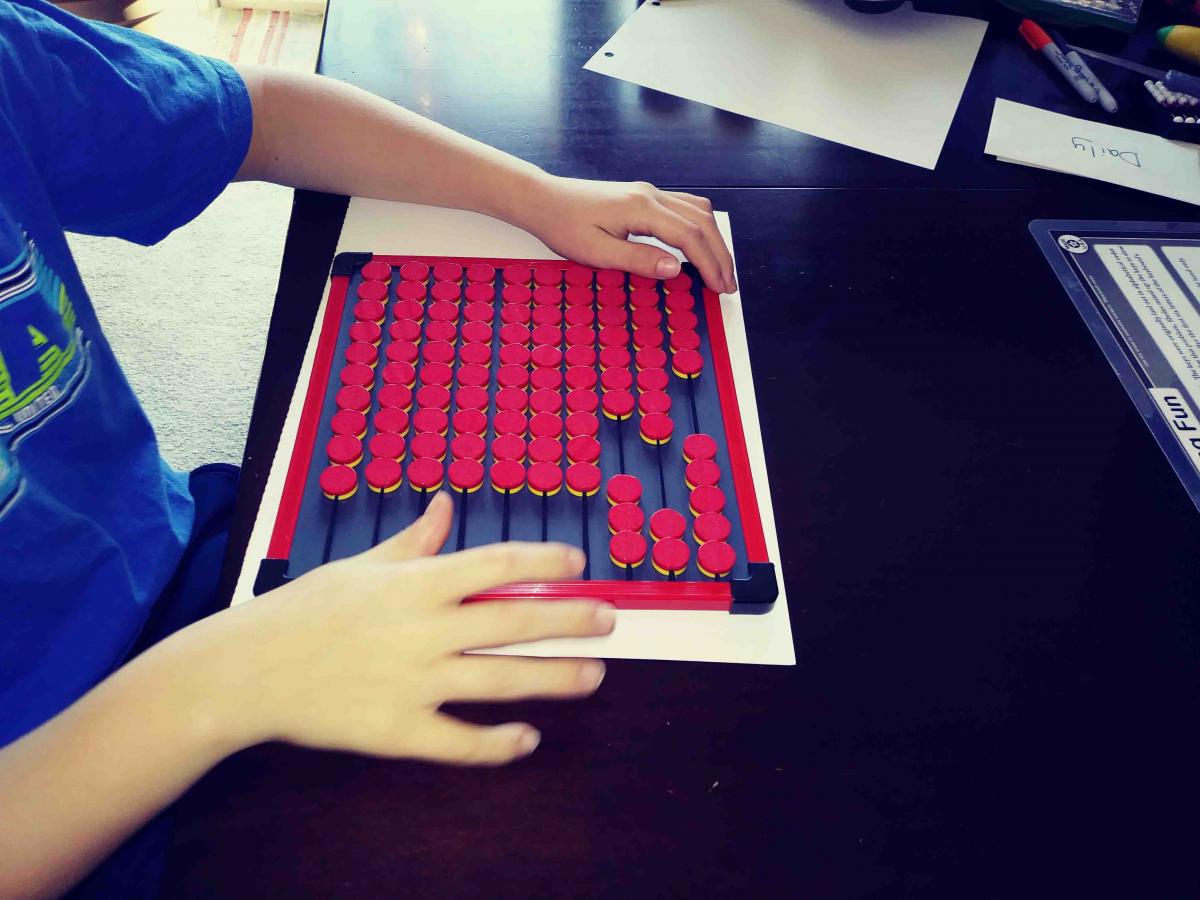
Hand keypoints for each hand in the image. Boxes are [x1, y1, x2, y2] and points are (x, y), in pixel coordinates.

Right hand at [207, 493, 612, 764]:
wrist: (248, 670)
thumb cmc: (306, 610)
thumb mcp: (360, 565)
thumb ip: (412, 541)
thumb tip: (445, 506)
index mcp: (416, 582)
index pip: (496, 563)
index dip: (544, 562)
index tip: (579, 562)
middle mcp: (423, 629)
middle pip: (514, 620)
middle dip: (570, 619)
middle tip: (610, 620)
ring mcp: (414, 682)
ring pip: (502, 678)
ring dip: (555, 678)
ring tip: (593, 676)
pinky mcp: (398, 730)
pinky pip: (461, 741)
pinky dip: (499, 743)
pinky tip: (528, 738)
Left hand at [517, 174, 736, 294]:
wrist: (544, 200)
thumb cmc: (564, 226)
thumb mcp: (597, 253)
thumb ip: (638, 260)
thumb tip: (676, 269)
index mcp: (641, 208)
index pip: (690, 236)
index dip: (710, 264)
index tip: (720, 288)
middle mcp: (651, 195)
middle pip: (702, 222)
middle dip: (720, 255)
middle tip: (729, 285)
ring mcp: (650, 193)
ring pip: (698, 212)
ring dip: (714, 240)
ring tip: (721, 269)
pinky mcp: (645, 196)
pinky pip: (686, 207)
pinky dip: (701, 227)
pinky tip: (702, 244)